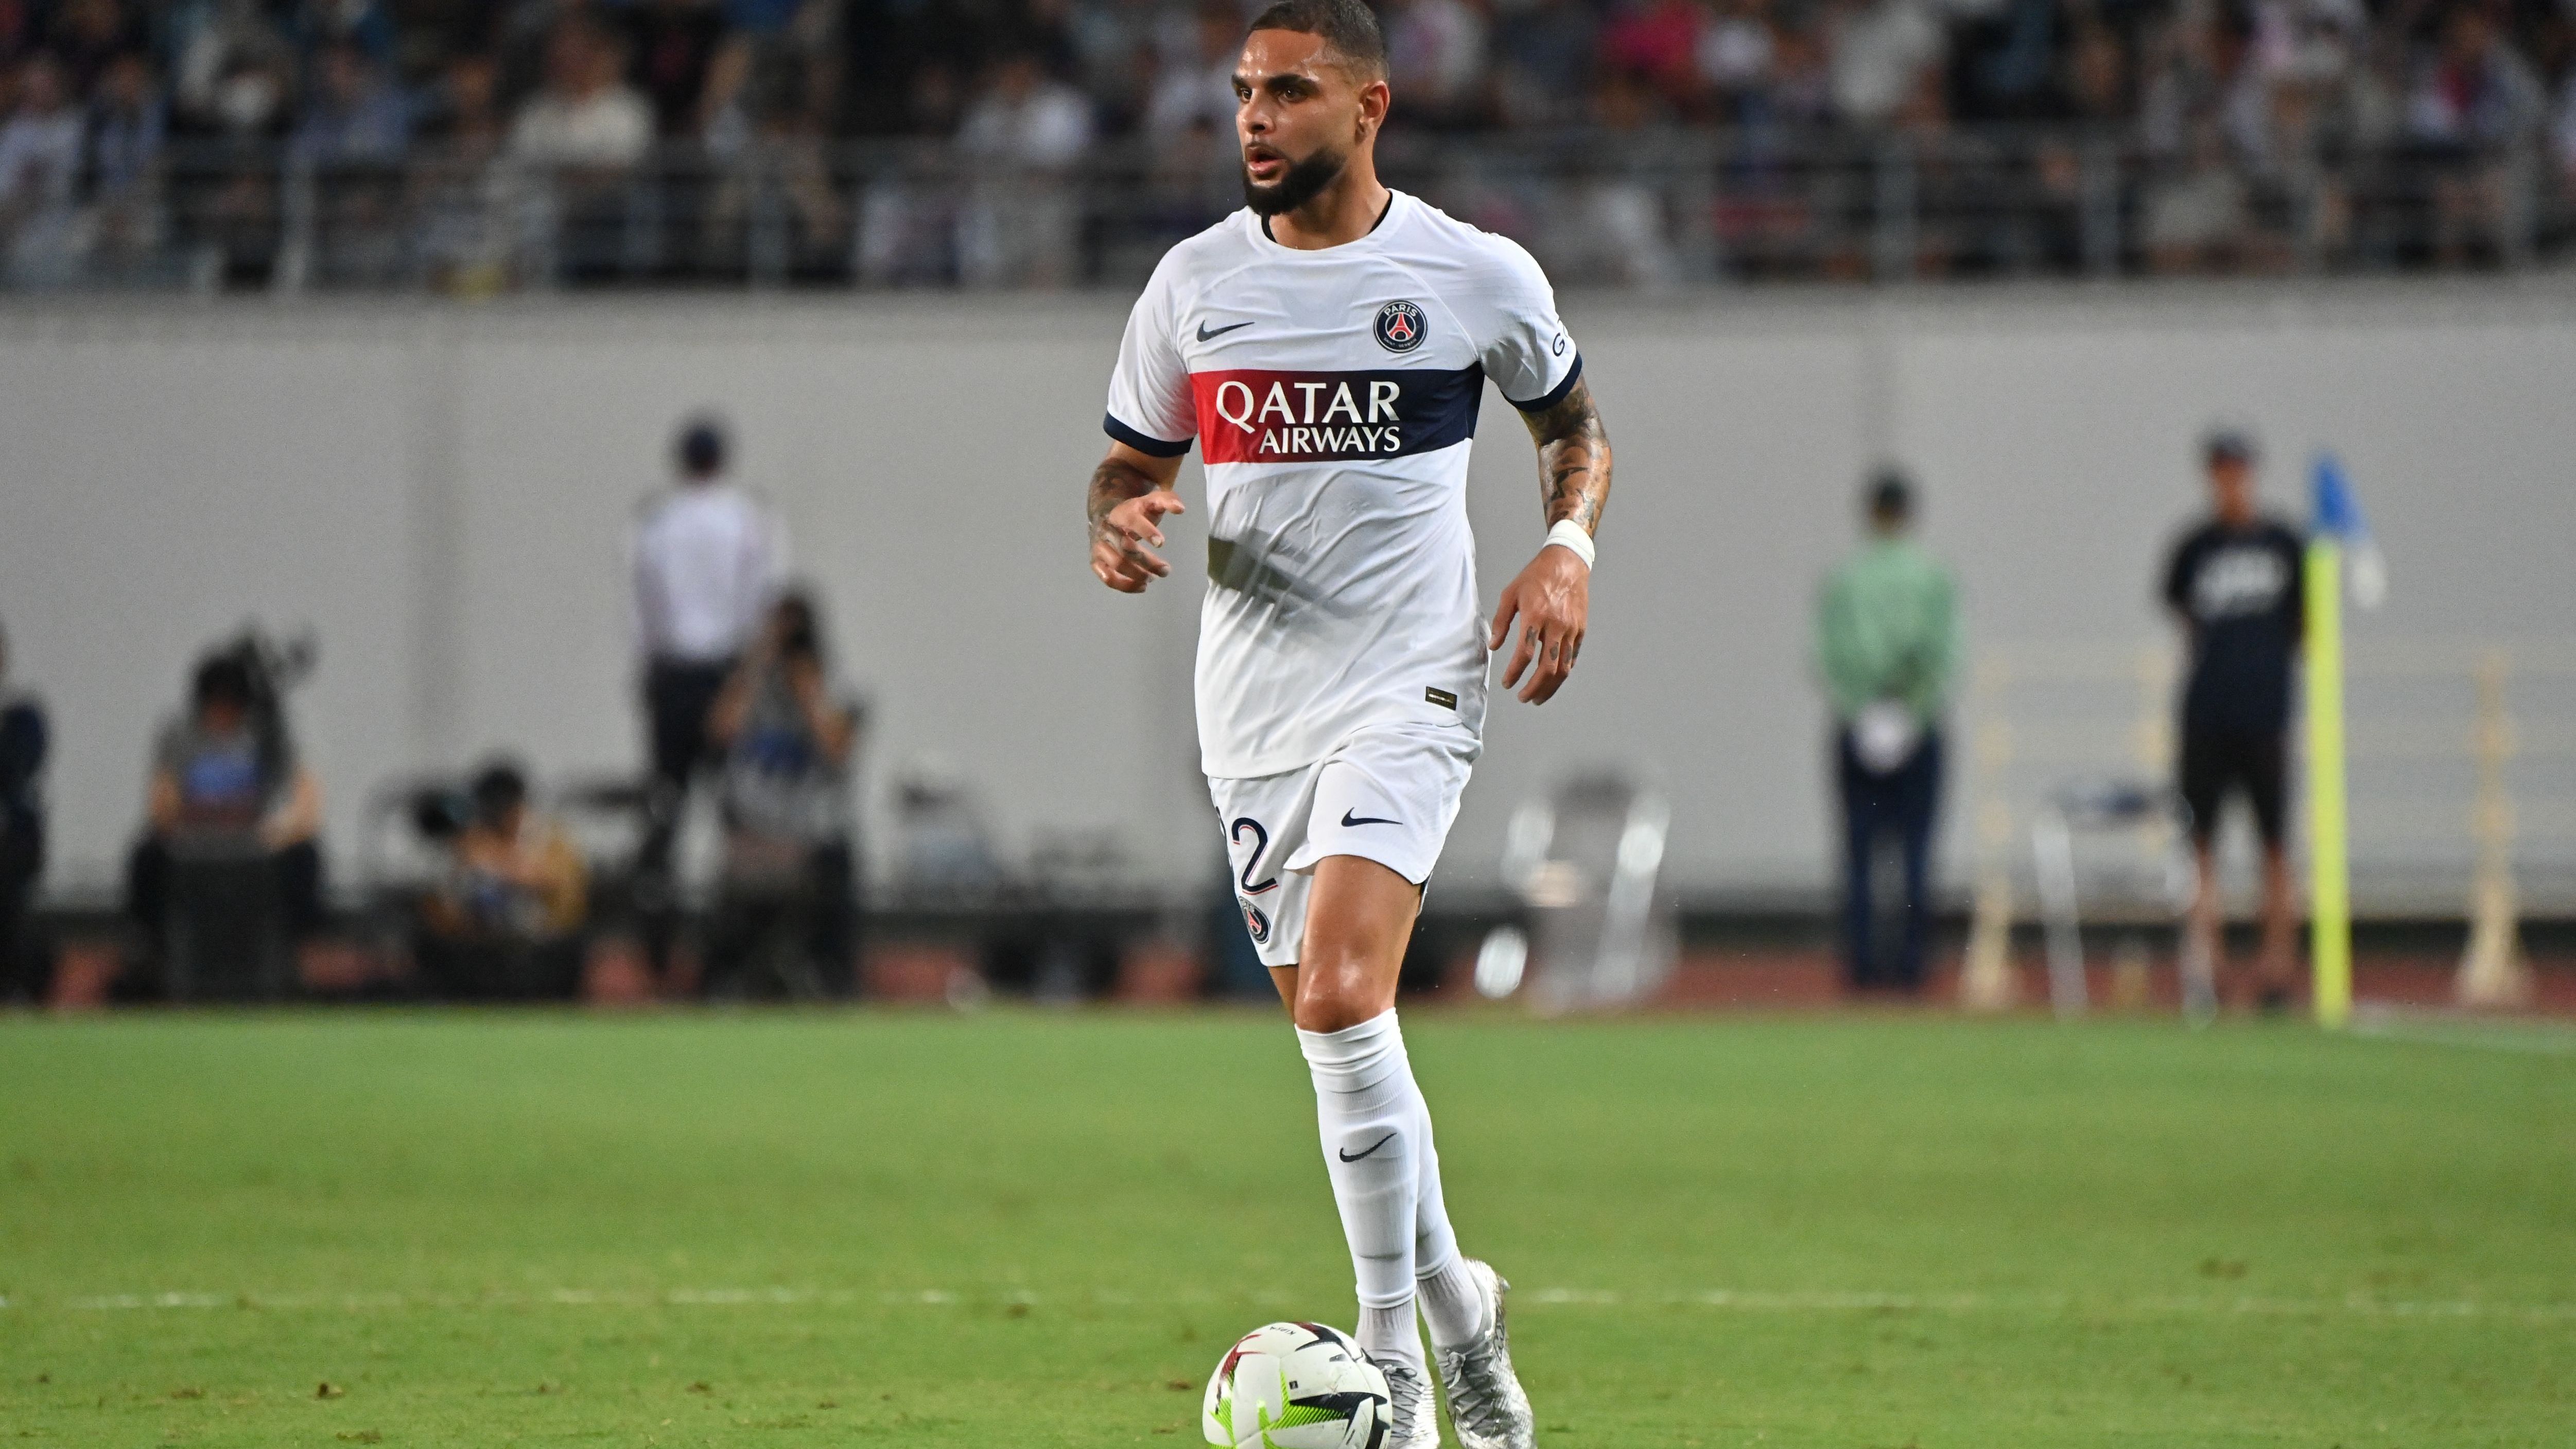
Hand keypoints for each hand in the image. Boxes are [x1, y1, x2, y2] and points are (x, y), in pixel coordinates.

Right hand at [1091, 490, 1185, 592]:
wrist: (1106, 516)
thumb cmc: (1134, 512)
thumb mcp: (1150, 502)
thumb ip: (1167, 500)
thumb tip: (1180, 509)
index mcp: (1120, 513)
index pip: (1131, 520)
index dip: (1146, 531)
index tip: (1161, 543)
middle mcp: (1106, 530)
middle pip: (1126, 548)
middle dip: (1148, 561)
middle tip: (1166, 570)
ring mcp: (1099, 547)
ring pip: (1117, 564)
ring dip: (1138, 574)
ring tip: (1154, 577)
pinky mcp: (1096, 562)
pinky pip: (1108, 578)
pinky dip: (1125, 586)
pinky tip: (1142, 586)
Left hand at [1488, 544, 1588, 703]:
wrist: (1568, 562)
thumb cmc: (1536, 576)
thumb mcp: (1510, 593)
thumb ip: (1500, 621)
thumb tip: (1494, 646)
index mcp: (1535, 615)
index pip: (1525, 654)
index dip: (1514, 673)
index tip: (1507, 683)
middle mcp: (1556, 625)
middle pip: (1547, 668)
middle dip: (1534, 688)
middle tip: (1522, 698)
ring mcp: (1571, 629)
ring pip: (1563, 668)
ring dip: (1550, 687)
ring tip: (1538, 697)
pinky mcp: (1581, 630)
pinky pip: (1572, 657)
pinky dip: (1562, 672)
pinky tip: (1552, 679)